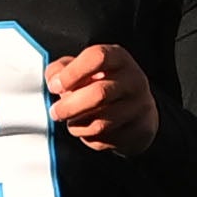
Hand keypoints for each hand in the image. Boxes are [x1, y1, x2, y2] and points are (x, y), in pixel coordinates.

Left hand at [44, 44, 159, 154]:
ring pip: (101, 122)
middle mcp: (134, 79)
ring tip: (70, 121)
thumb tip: (54, 81)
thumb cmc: (101, 84)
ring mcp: (140, 105)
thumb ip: (61, 70)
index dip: (71, 73)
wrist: (137, 110)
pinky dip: (88, 137)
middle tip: (55, 112)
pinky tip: (86, 130)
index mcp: (118, 58)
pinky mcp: (141, 129)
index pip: (96, 57)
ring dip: (76, 124)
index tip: (55, 86)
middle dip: (69, 106)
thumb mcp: (81, 69)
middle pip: (99, 93)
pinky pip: (106, 139)